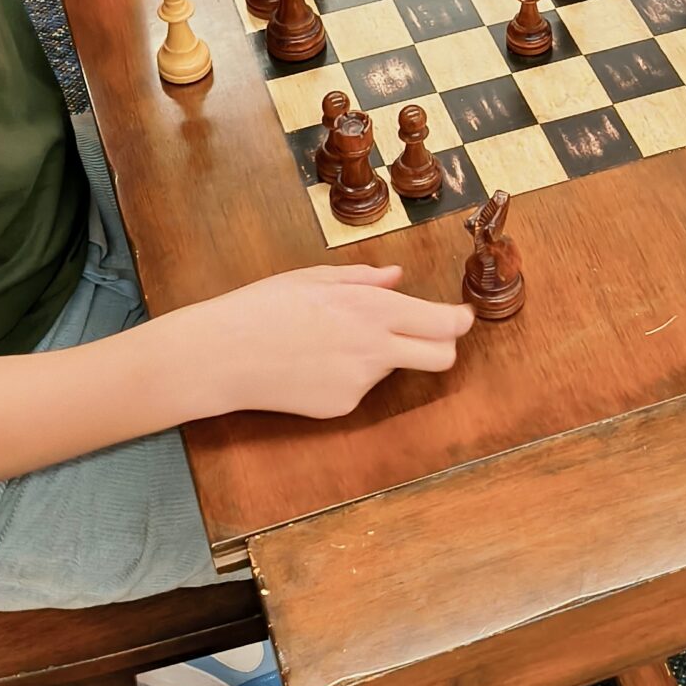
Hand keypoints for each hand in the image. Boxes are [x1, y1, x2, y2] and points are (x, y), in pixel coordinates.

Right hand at [203, 264, 471, 419]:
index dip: (460, 320)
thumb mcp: (316, 278)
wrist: (223, 355)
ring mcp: (360, 383)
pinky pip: (360, 387)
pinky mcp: (342, 407)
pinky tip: (313, 363)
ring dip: (380, 355)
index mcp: (372, 309)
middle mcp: (375, 349)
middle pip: (442, 358)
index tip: (462, 316)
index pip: (442, 323)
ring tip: (329, 340)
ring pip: (393, 368)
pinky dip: (348, 375)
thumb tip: (398, 278)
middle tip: (430, 335)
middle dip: (445, 347)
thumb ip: (366, 279)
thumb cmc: (264, 306)